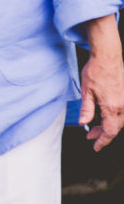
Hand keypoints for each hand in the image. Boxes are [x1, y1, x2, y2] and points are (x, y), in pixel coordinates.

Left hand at [79, 14, 123, 150]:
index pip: (109, 131)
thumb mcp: (86, 92)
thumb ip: (86, 110)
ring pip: (120, 121)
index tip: (95, 146)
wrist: (107, 57)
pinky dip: (114, 118)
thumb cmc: (95, 72)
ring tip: (95, 126)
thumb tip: (83, 123)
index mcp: (112, 107)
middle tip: (90, 134)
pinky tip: (105, 116)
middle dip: (102, 133)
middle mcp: (123, 106)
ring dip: (109, 126)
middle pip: (115, 127)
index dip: (102, 141)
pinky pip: (122, 112)